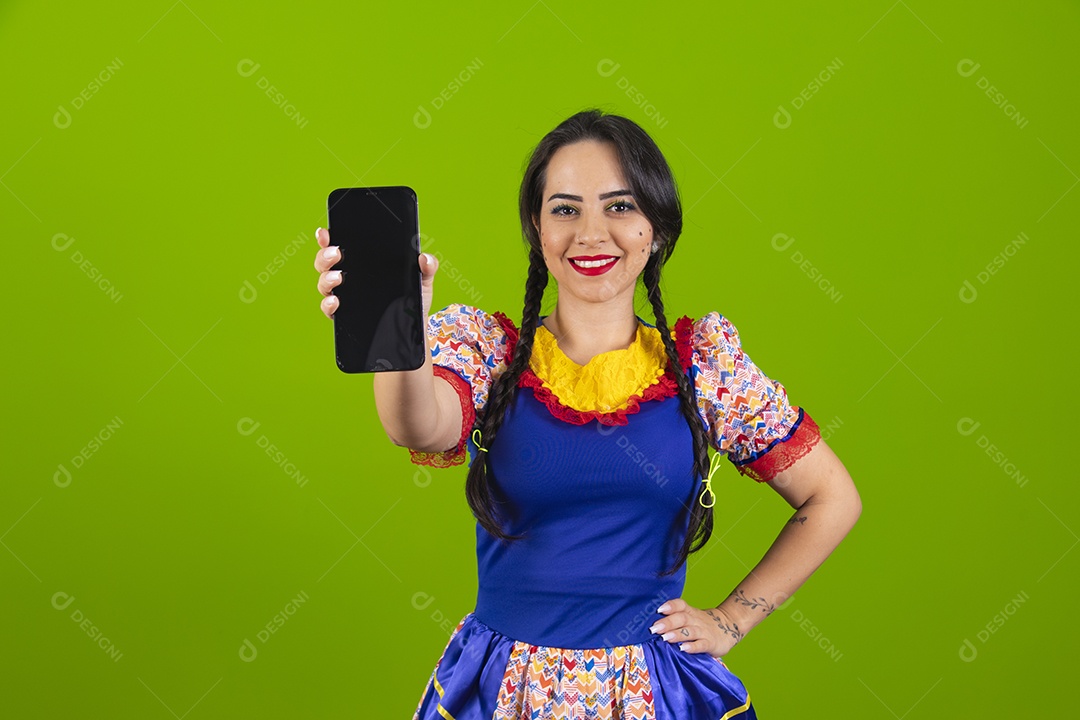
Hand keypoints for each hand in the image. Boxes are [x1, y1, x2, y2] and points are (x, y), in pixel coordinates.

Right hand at [313, 227, 439, 318]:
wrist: (412, 329)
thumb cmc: (413, 300)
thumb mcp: (422, 281)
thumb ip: (426, 267)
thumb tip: (425, 258)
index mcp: (363, 262)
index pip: (340, 245)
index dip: (328, 238)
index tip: (325, 233)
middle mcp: (348, 277)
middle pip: (326, 262)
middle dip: (325, 256)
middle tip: (336, 253)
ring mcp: (344, 296)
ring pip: (324, 283)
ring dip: (326, 278)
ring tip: (338, 277)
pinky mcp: (344, 315)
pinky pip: (329, 308)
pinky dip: (328, 304)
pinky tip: (335, 301)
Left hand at [650, 598, 742, 659]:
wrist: (729, 626)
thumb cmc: (703, 623)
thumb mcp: (691, 617)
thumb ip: (676, 619)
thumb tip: (652, 625)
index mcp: (690, 612)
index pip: (680, 605)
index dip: (670, 606)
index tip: (659, 609)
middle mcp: (696, 620)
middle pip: (682, 618)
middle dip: (667, 622)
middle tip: (654, 628)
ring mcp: (704, 631)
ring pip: (689, 631)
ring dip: (677, 634)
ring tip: (665, 638)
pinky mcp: (711, 643)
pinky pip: (701, 644)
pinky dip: (692, 646)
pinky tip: (683, 649)